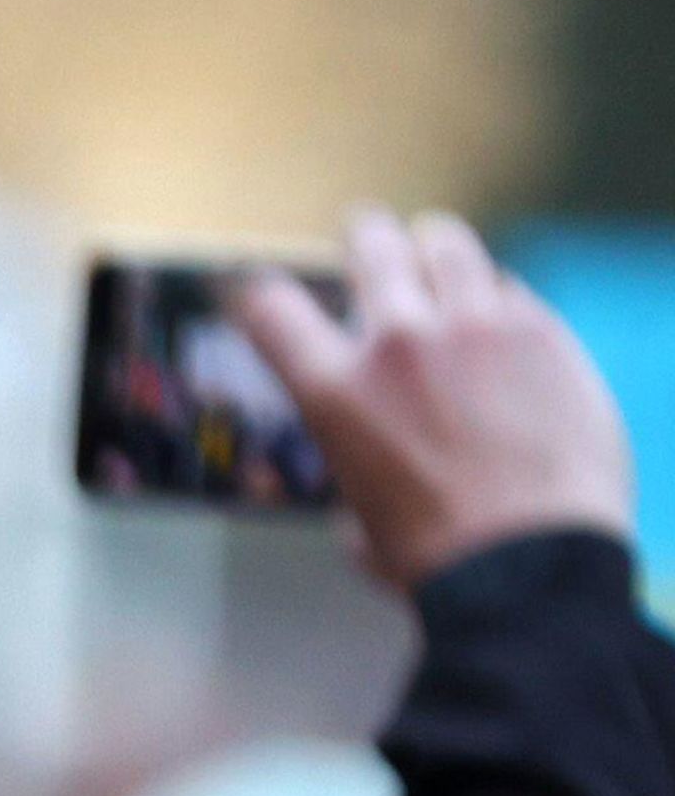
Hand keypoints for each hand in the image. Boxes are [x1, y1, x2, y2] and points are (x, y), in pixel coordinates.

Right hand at [231, 209, 635, 590]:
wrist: (528, 563)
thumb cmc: (433, 561)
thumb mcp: (358, 520)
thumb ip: (355, 472)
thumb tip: (370, 476)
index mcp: (337, 392)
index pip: (272, 311)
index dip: (254, 293)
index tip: (252, 287)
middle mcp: (401, 340)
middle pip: (372, 245)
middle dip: (363, 234)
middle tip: (364, 232)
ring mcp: (479, 325)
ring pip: (450, 245)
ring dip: (435, 246)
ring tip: (438, 248)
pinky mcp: (543, 330)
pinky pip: (512, 288)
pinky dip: (497, 296)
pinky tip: (500, 315)